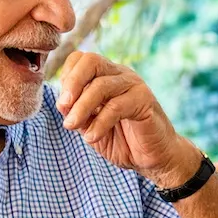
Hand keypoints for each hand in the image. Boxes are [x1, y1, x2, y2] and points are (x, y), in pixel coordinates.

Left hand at [56, 52, 200, 186]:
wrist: (155, 158)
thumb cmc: (123, 141)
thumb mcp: (91, 127)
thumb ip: (78, 113)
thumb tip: (62, 104)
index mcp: (106, 76)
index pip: (80, 59)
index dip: (66, 78)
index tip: (62, 105)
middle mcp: (120, 75)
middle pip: (91, 61)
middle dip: (72, 82)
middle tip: (63, 107)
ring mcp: (134, 85)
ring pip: (101, 85)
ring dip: (81, 108)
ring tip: (71, 126)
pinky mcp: (145, 101)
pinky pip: (116, 106)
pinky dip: (99, 122)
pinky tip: (91, 137)